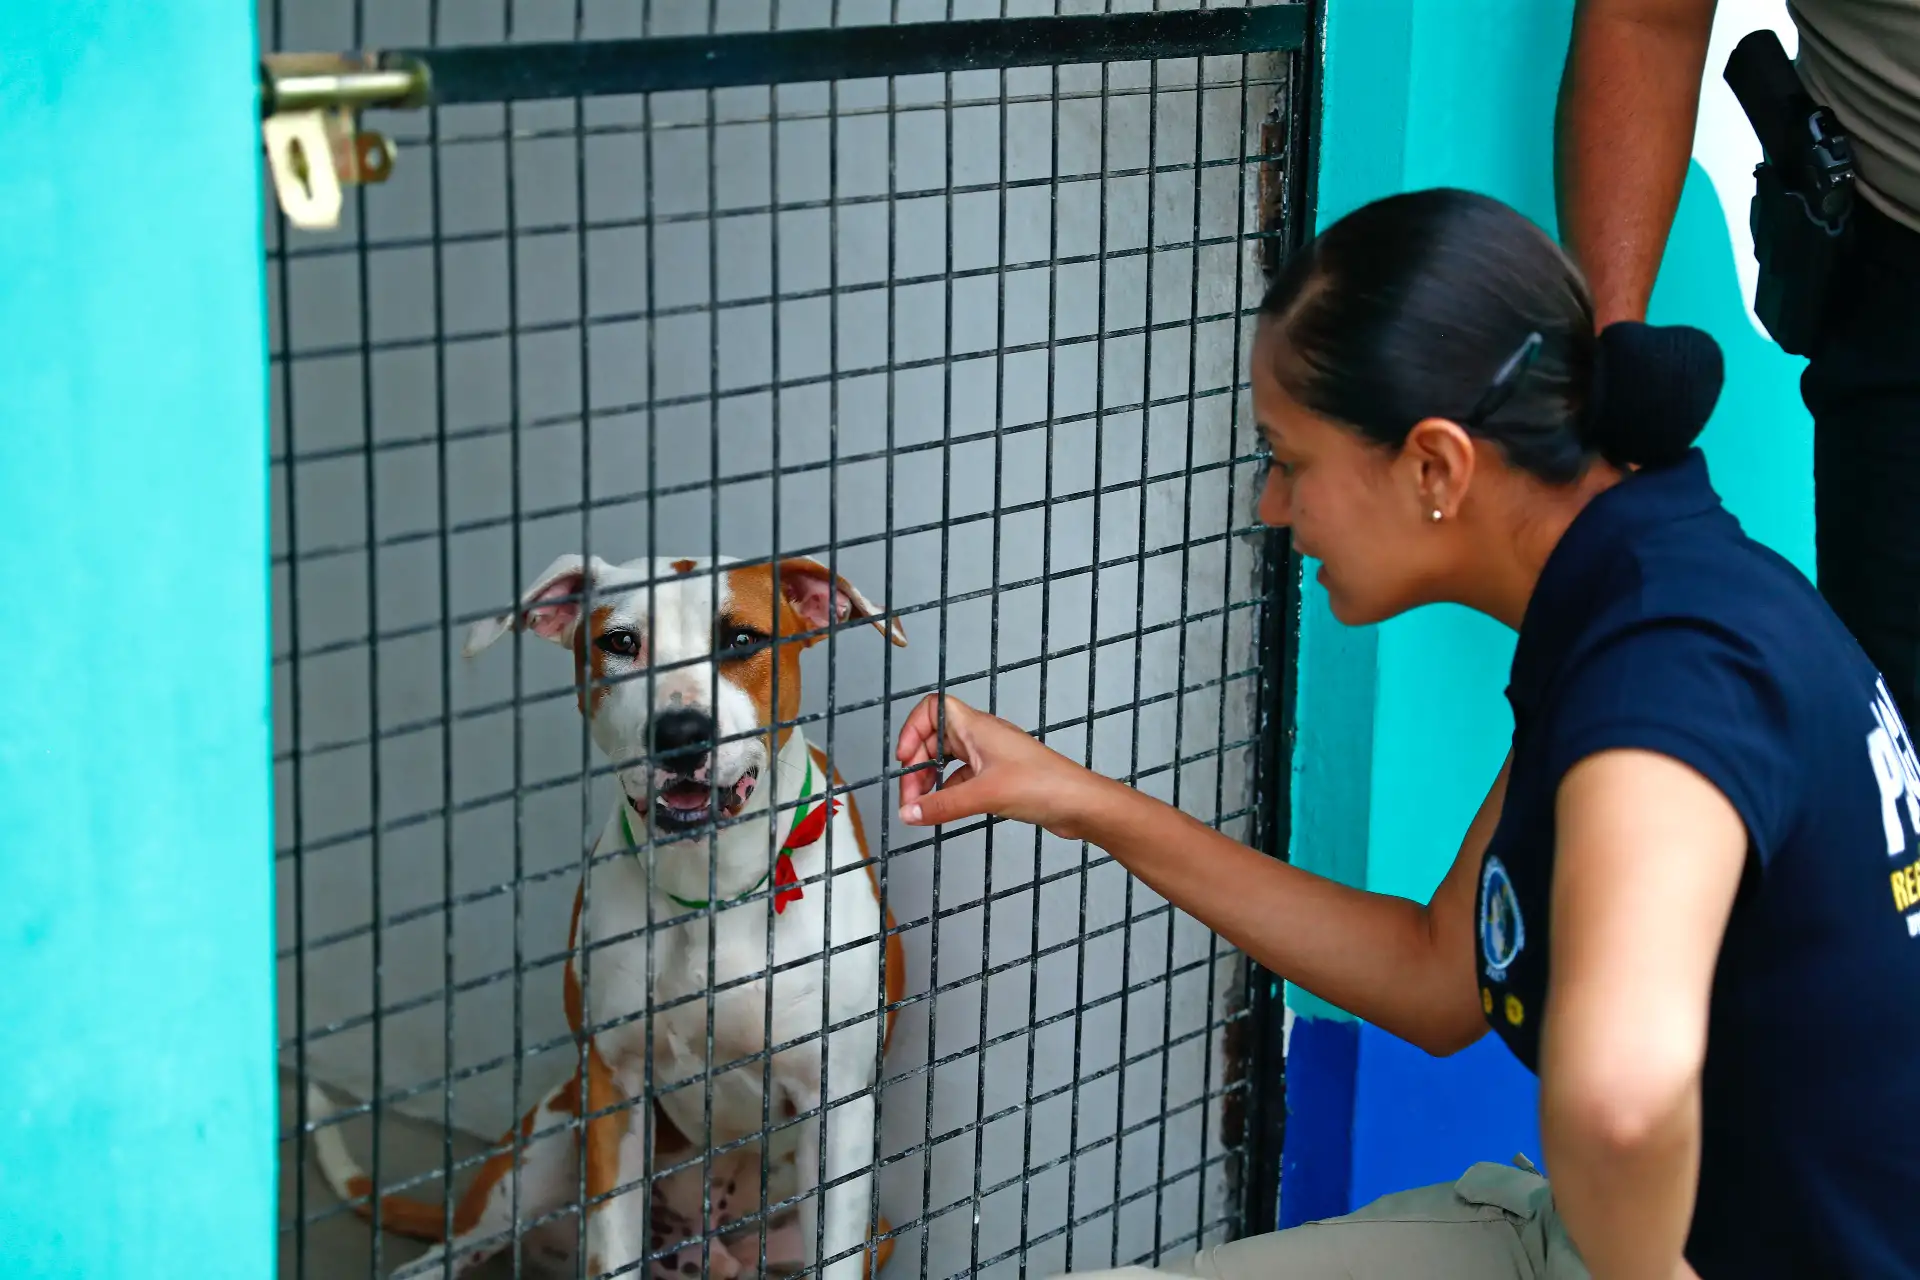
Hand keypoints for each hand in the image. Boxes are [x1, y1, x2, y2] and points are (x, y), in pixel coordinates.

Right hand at [894, 695, 1116, 839]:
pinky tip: (942, 811)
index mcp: (977, 727)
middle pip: (935, 739)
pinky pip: (962, 780)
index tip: (904, 758)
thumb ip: (942, 805)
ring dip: (930, 781)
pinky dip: (948, 793)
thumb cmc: (1042, 785)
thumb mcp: (985, 795)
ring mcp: (991, 757)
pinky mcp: (999, 778)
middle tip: (909, 797)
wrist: (1079, 804)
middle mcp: (982, 737)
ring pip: (947, 761)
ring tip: (920, 807)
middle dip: (916, 764)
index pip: (934, 708)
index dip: (913, 728)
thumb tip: (908, 813)